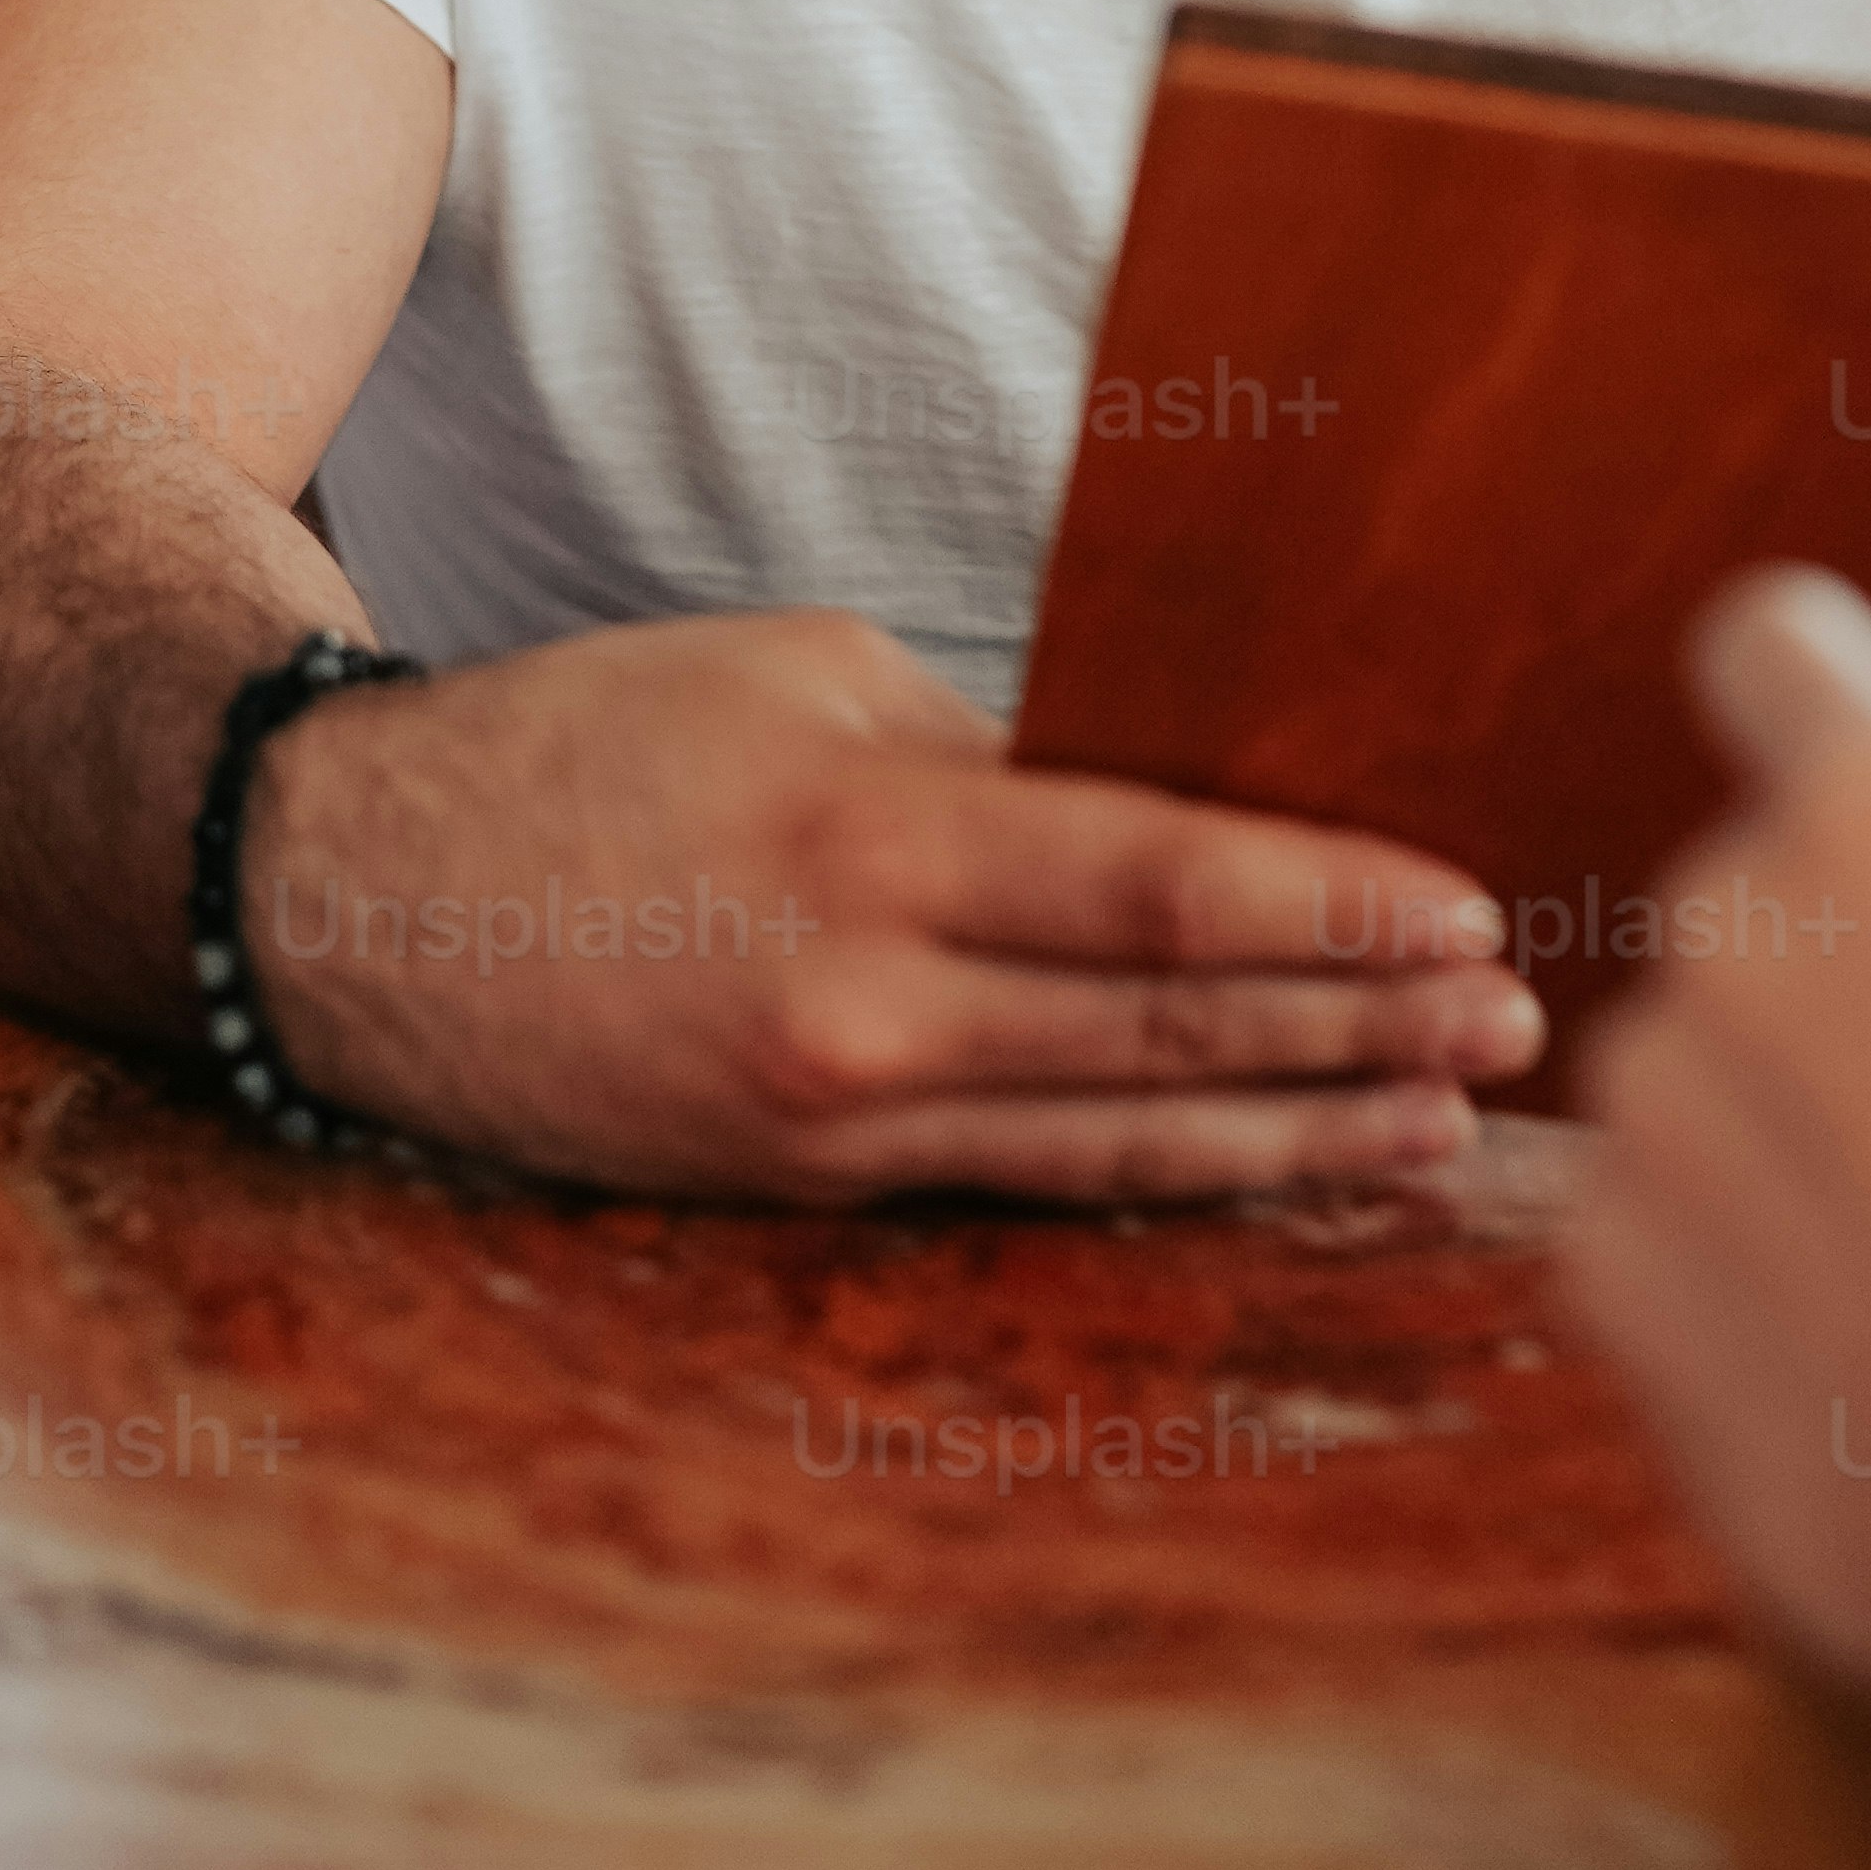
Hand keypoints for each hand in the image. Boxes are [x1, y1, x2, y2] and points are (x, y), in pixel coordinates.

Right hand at [252, 604, 1546, 1200]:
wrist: (348, 900)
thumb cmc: (585, 743)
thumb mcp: (799, 679)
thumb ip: (987, 759)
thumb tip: (1171, 816)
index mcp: (868, 838)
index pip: (1154, 884)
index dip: (1328, 908)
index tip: (1467, 913)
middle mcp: (865, 1008)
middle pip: (1169, 1027)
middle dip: (1366, 1029)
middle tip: (1522, 1023)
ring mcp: (837, 1125)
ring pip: (1123, 1131)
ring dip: (1307, 1126)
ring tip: (1457, 1117)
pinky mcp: (810, 1190)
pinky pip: (1030, 1181)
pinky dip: (1174, 1170)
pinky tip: (1284, 1158)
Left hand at [1569, 551, 1870, 1869]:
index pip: (1768, 642)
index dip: (1843, 716)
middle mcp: (1729, 911)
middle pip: (1757, 873)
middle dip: (1857, 954)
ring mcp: (1651, 1091)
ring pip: (1708, 1044)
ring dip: (1800, 1115)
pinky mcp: (1606, 1258)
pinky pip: (1656, 1201)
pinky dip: (1742, 1253)